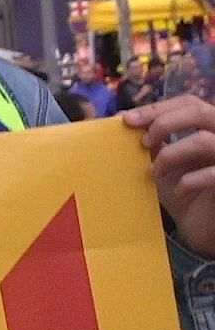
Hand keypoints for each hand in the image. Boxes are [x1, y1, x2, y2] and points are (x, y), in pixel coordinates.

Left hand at [125, 95, 214, 257]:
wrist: (201, 227)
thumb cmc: (183, 192)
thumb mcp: (163, 162)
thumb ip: (152, 141)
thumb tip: (123, 118)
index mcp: (209, 128)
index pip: (189, 102)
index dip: (158, 107)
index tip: (127, 119)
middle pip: (200, 110)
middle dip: (164, 122)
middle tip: (143, 142)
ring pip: (204, 140)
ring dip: (171, 155)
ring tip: (155, 172)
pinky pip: (213, 173)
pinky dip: (188, 181)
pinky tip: (178, 191)